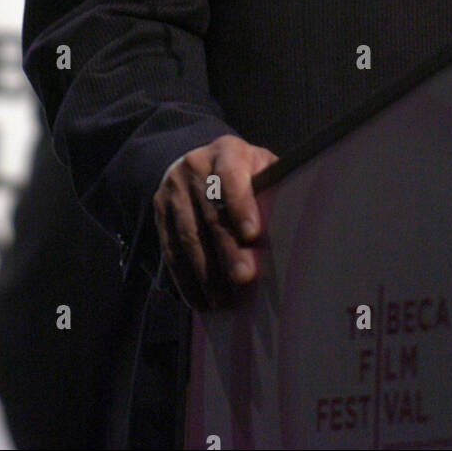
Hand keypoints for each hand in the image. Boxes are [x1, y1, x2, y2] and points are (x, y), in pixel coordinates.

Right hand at [153, 134, 277, 310]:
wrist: (197, 162)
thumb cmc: (243, 171)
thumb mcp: (260, 166)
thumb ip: (272, 187)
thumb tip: (291, 220)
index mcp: (226, 151)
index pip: (230, 175)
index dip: (240, 204)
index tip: (253, 233)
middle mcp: (195, 166)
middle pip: (211, 212)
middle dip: (227, 248)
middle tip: (244, 276)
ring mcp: (174, 189)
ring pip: (188, 234)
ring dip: (205, 271)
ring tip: (222, 299)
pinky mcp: (160, 211)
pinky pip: (170, 249)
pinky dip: (184, 278)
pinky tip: (199, 299)